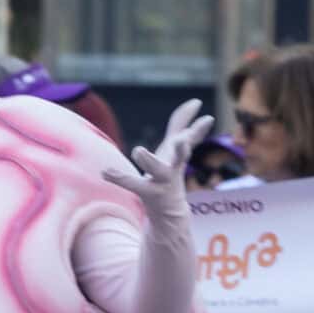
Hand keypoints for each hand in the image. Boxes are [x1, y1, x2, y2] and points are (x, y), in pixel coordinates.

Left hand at [101, 99, 211, 218]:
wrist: (170, 211)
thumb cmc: (171, 171)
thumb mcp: (176, 148)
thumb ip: (181, 124)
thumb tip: (196, 102)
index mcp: (180, 157)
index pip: (192, 139)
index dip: (199, 129)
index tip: (208, 119)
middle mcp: (174, 168)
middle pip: (180, 157)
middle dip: (182, 148)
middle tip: (182, 141)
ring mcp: (162, 181)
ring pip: (157, 170)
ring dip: (149, 160)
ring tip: (139, 150)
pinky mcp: (148, 193)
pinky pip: (133, 184)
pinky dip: (119, 177)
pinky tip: (105, 172)